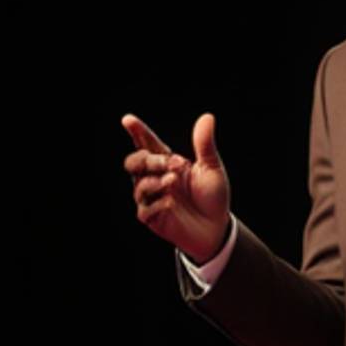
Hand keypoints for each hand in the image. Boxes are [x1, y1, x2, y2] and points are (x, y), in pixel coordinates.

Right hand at [122, 111, 232, 263]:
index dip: (137, 132)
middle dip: (149, 160)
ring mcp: (151, 199)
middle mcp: (155, 178)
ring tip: (174, 181)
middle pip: (134, 162)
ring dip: (156, 181)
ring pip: (139, 185)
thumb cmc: (212, 197)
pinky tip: (172, 203)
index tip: (128, 120)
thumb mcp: (212, 168)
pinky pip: (145, 210)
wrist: (217, 228)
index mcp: (166, 163)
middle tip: (172, 163)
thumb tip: (207, 117)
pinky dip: (158, 204)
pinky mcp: (152, 219)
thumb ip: (205, 144)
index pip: (146, 144)